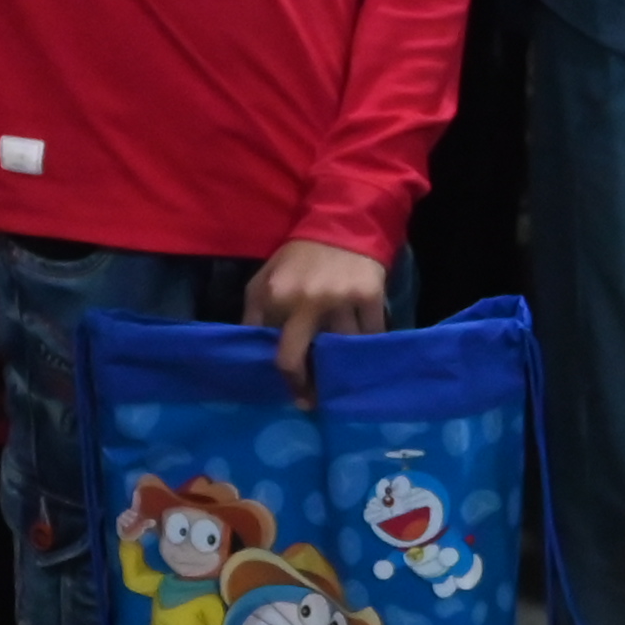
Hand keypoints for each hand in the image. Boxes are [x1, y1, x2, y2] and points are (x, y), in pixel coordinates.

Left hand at [244, 237, 390, 399]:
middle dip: (305, 386)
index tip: (292, 394)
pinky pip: (371, 335)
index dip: (284, 377)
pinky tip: (365, 357)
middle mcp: (307, 301)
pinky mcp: (370, 295)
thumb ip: (254, 315)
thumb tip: (253, 354)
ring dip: (340, 367)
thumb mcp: (264, 279)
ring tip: (341, 381)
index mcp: (275, 296)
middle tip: (312, 402)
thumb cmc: (298, 257)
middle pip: (300, 359)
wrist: (343, 221)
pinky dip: (368, 348)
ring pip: (340, 350)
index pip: (276, 351)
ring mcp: (341, 299)